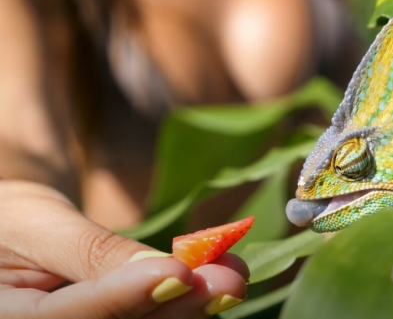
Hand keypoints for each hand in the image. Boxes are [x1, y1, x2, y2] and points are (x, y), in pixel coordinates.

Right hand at [0, 181, 247, 317]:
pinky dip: (182, 306)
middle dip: (176, 309)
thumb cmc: (14, 220)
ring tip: (232, 278)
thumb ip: (93, 253)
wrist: (12, 234)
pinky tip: (214, 288)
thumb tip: (165, 270)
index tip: (180, 273)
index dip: (126, 298)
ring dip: (189, 309)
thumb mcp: (41, 225)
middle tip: (229, 280)